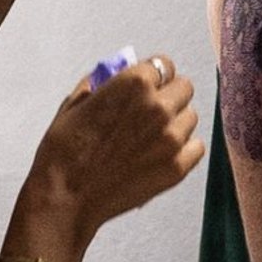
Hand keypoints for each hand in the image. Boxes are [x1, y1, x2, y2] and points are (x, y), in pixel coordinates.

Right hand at [16, 58, 204, 260]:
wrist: (65, 197)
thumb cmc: (65, 150)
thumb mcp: (76, 102)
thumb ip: (103, 81)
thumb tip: (119, 71)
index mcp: (134, 83)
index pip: (164, 64)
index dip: (154, 75)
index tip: (149, 85)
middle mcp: (159, 106)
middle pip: (183, 88)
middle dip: (168, 96)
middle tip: (149, 112)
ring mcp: (171, 138)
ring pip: (190, 117)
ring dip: (175, 123)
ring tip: (150, 138)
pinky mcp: (177, 167)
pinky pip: (196, 147)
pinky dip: (183, 150)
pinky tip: (160, 155)